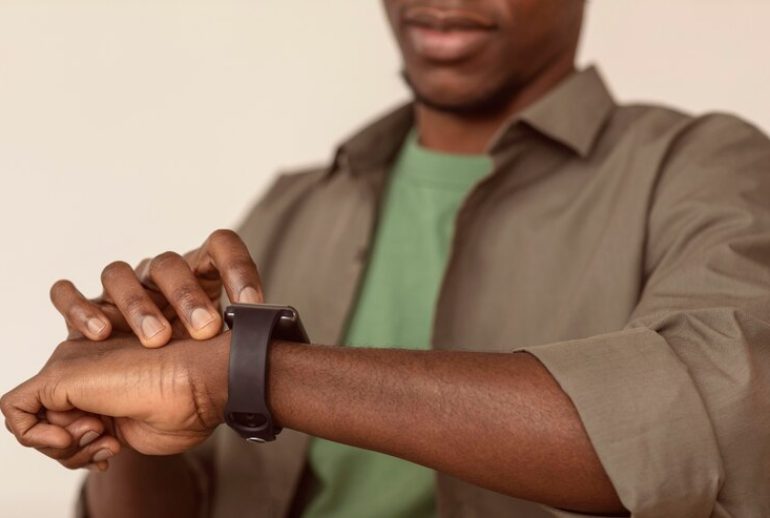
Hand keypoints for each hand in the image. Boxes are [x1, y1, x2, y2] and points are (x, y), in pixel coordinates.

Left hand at [0, 332, 228, 468]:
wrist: (203, 383)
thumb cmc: (186, 406)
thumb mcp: (133, 431)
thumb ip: (99, 433)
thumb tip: (66, 444)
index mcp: (108, 372)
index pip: (70, 415)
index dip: (82, 445)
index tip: (112, 450)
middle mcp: (86, 360)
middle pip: (50, 418)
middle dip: (72, 448)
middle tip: (107, 447)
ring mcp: (71, 364)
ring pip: (34, 418)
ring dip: (64, 447)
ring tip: (104, 438)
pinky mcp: (59, 374)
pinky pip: (14, 411)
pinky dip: (36, 439)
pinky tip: (76, 436)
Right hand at [49, 229, 262, 347]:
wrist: (157, 382)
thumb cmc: (197, 359)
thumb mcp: (224, 348)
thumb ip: (242, 340)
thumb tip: (264, 344)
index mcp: (201, 272)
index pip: (221, 246)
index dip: (238, 268)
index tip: (252, 303)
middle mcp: (159, 274)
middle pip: (169, 264)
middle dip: (188, 296)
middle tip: (205, 328)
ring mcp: (121, 288)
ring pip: (119, 274)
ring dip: (137, 304)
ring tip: (157, 339)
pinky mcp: (86, 309)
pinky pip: (66, 294)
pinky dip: (77, 308)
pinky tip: (98, 334)